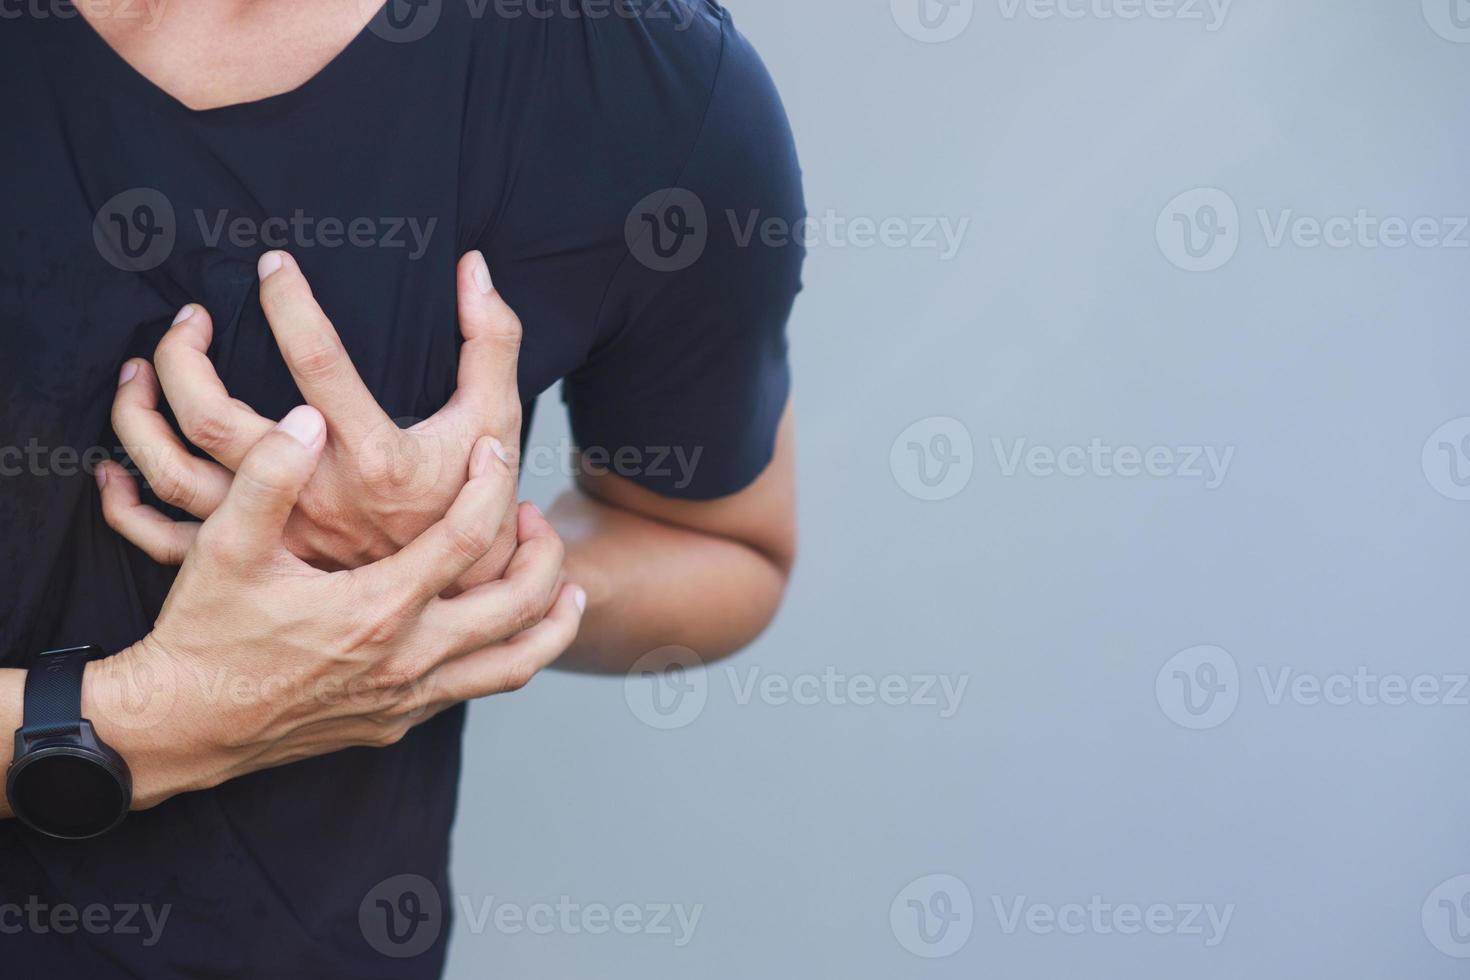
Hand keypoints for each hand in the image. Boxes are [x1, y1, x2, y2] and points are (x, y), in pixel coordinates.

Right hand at [90, 406, 582, 807]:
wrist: (179, 726)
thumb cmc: (204, 633)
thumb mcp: (226, 547)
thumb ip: (269, 478)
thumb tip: (306, 419)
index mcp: (378, 608)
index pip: (467, 538)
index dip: (490, 484)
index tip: (497, 449)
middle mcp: (408, 659)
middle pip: (517, 607)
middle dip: (545, 557)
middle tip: (539, 516)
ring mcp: (408, 699)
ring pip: (514, 665)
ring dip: (550, 623)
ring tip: (566, 588)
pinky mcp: (397, 723)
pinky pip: (477, 690)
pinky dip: (507, 658)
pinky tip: (501, 632)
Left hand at [103, 250, 521, 585]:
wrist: (456, 599)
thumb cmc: (471, 504)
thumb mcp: (497, 420)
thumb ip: (492, 341)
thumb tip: (475, 268)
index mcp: (372, 457)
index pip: (317, 361)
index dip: (290, 302)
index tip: (274, 267)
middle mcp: (313, 497)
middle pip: (215, 415)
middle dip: (184, 354)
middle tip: (190, 318)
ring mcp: (276, 534)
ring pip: (174, 471)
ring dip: (140, 414)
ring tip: (139, 370)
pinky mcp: (253, 562)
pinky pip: (161, 537)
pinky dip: (125, 502)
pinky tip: (114, 467)